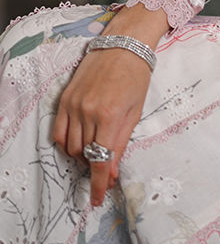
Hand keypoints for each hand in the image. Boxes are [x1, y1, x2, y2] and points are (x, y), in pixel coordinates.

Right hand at [53, 5, 167, 206]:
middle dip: (94, 166)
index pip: (101, 161)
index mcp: (111, 116)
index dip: (99, 184)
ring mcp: (74, 105)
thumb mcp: (136, 111)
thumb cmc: (136, 76)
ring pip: (71, 147)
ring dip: (82, 155)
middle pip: (85, 156)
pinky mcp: (64, 99)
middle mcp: (88, 112)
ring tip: (96, 145)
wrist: (122, 44)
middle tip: (105, 163)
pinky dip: (67, 143)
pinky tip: (79, 140)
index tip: (98, 199)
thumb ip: (121, 143)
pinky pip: (59, 132)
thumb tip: (112, 173)